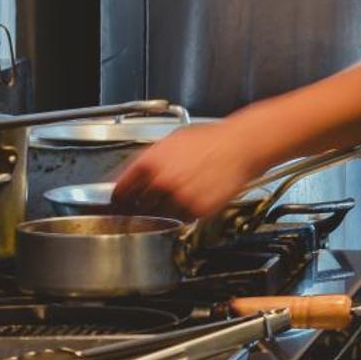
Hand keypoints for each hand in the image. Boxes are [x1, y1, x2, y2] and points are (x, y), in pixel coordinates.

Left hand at [110, 122, 269, 219]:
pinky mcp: (197, 210)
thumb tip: (132, 176)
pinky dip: (185, 213)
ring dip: (165, 211)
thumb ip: (148, 160)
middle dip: (143, 205)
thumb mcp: (171, 141)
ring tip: (181, 195)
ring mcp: (179, 198)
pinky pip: (182, 219)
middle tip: (154, 199)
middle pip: (138, 207)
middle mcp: (161, 182)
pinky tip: (195, 197)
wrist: (241, 146)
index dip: (119, 199)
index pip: (120, 191)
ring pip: (160, 216)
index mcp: (149, 163)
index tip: (120, 204)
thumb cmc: (211, 140)